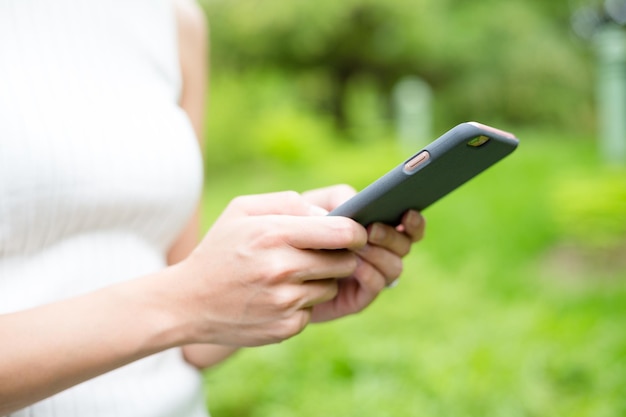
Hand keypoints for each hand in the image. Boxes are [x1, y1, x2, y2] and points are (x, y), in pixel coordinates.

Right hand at [173, 191, 366, 346]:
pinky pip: (314, 310)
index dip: (356, 232)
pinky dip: (303, 303)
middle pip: (343, 261)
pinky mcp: (285, 326)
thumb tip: (326, 213)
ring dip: (320, 280)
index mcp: (274, 234)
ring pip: (331, 287)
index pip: (341, 232)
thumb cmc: (219, 250)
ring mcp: (284, 301)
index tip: (356, 233)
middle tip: (318, 255)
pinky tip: (278, 297)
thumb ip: (287, 202)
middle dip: (338, 256)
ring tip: (289, 276)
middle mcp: (282, 268)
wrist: (187, 302)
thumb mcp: (242, 211)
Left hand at [301, 185, 425, 321]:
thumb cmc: (296, 227)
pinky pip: (375, 286)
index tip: (407, 212)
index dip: (414, 222)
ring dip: (380, 254)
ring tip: (360, 245)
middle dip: (392, 237)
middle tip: (373, 229)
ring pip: (394, 267)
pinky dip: (369, 273)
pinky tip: (355, 265)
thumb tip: (359, 206)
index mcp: (377, 229)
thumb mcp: (316, 205)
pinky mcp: (358, 298)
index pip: (408, 227)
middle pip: (404, 247)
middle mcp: (380, 253)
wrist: (274, 264)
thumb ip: (339, 198)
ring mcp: (371, 276)